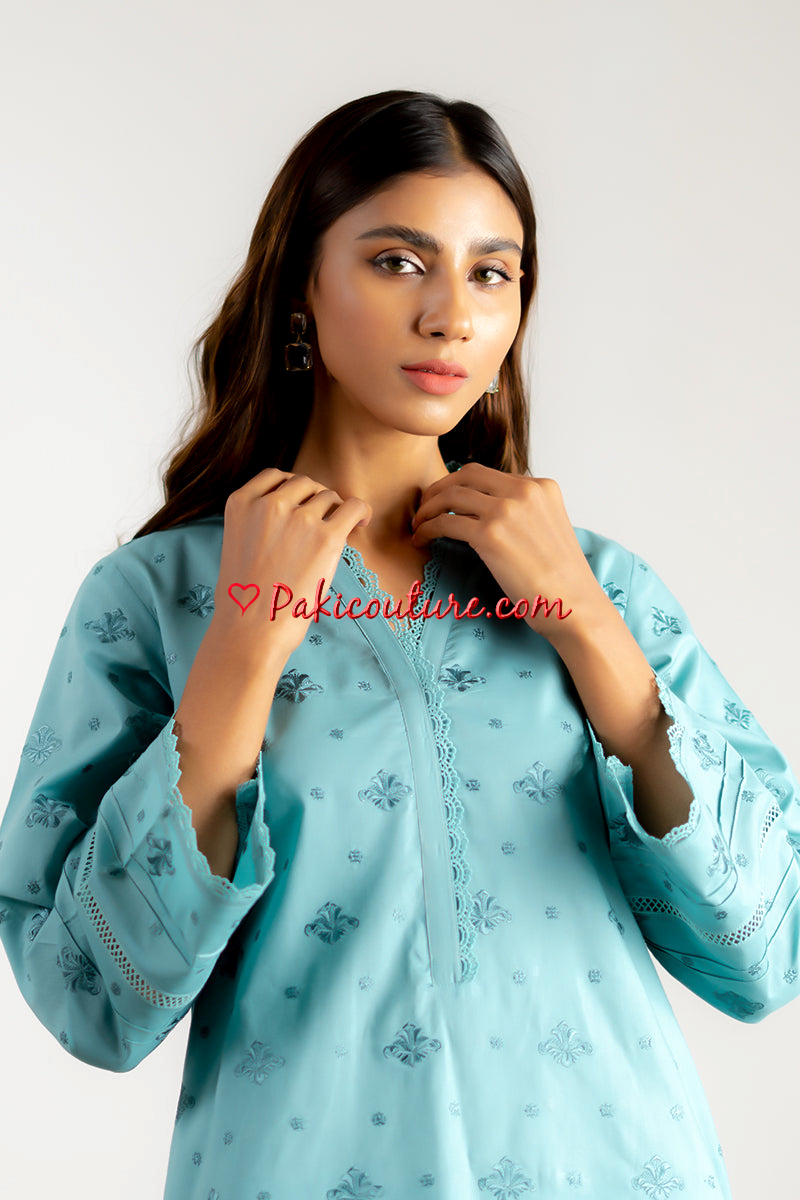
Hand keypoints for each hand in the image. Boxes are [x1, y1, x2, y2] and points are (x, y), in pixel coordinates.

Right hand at [213, 468, 371, 655]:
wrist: (251, 629)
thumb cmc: (246, 597)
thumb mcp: (238, 543)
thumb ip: (259, 520)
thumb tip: (299, 509)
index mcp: (241, 502)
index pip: (274, 476)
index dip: (293, 489)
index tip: (301, 504)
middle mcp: (269, 504)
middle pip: (304, 484)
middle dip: (314, 501)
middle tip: (319, 526)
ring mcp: (299, 518)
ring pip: (328, 496)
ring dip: (334, 512)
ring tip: (333, 535)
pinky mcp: (326, 537)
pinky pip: (354, 506)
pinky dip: (360, 511)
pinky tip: (361, 523)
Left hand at [410, 461, 606, 642]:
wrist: (575, 605)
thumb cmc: (561, 578)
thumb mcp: (548, 528)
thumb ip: (523, 512)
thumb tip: (485, 510)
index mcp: (541, 486)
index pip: (488, 474)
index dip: (459, 485)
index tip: (443, 501)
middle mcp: (524, 491)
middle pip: (466, 475)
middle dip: (439, 489)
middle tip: (424, 509)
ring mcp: (507, 510)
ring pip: (452, 496)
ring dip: (428, 510)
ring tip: (418, 526)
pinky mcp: (491, 535)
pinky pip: (446, 524)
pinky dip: (428, 529)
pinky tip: (421, 540)